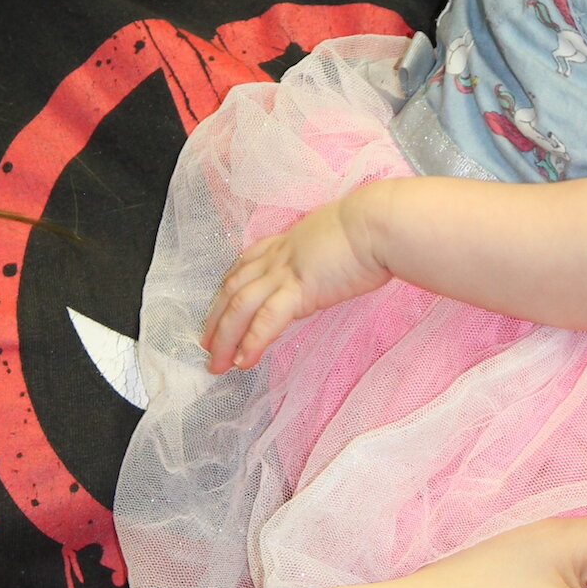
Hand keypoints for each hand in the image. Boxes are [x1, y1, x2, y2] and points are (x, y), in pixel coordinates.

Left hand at [202, 188, 390, 370]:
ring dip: (225, 338)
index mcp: (286, 243)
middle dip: (216, 320)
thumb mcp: (333, 240)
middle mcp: (278, 256)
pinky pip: (268, 319)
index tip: (217, 310)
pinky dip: (252, 341)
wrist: (379, 223)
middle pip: (233, 288)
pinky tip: (243, 361)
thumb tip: (322, 270)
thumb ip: (318, 257)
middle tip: (207, 347)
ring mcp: (286, 272)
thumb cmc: (370, 229)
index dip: (226, 290)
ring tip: (218, 364)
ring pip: (241, 306)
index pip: (244, 266)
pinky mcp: (301, 289)